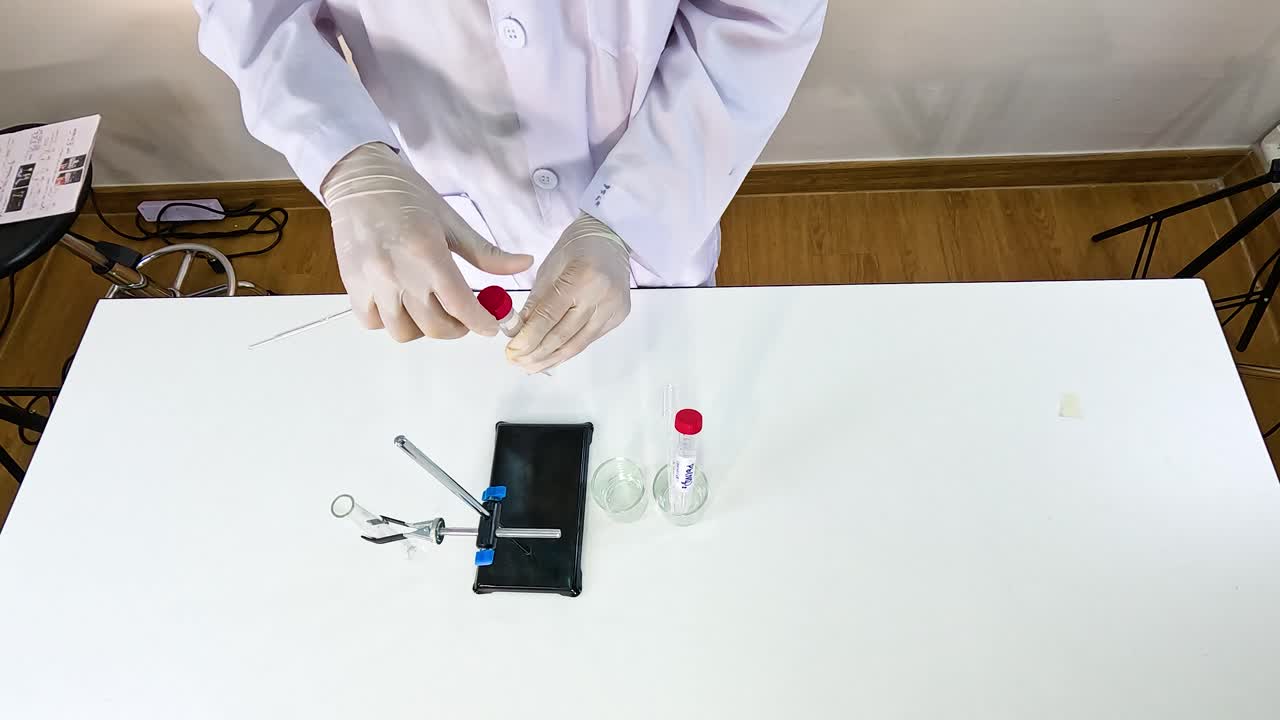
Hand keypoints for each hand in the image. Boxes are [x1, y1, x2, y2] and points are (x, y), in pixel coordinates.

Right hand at [321, 143, 532, 341]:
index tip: (490, 326)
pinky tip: (401, 305)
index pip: (461, 306)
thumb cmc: (407, 195)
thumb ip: (486, 253)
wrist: (359, 179)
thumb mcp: (452, 221)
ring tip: (431, 310)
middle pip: (435, 327)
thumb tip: (524, 264)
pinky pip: (373, 323)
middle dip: (457, 328)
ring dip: (423, 328)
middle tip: (463, 316)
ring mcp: (372, 282)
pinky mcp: (352, 285)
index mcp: (428, 253)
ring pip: (403, 332)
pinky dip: (390, 322)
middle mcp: (399, 273)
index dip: (481, 323)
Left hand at [507, 213, 631, 372]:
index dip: (529, 337)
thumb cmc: (575, 249)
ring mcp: (614, 308)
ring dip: (551, 359)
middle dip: (537, 353)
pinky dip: (568, 350)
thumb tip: (517, 333)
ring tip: (530, 367)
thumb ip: (535, 303)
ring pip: (578, 344)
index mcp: (582, 277)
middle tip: (517, 362)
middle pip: (564, 334)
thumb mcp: (548, 270)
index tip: (512, 351)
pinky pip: (589, 339)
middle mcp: (602, 295)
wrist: (610, 239)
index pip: (550, 316)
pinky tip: (551, 358)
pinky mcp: (619, 316)